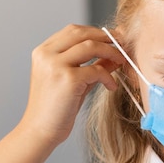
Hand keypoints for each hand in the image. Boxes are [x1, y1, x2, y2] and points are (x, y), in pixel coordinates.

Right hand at [19, 24, 125, 144]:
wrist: (41, 131)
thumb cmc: (56, 109)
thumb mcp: (76, 81)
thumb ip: (92, 65)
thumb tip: (114, 55)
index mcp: (43, 52)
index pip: (73, 30)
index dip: (96, 31)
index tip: (114, 37)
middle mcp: (46, 55)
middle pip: (81, 32)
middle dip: (106, 36)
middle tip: (123, 44)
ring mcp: (55, 65)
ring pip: (90, 46)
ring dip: (111, 52)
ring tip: (122, 62)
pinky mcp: (67, 79)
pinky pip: (96, 70)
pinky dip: (108, 76)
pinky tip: (112, 86)